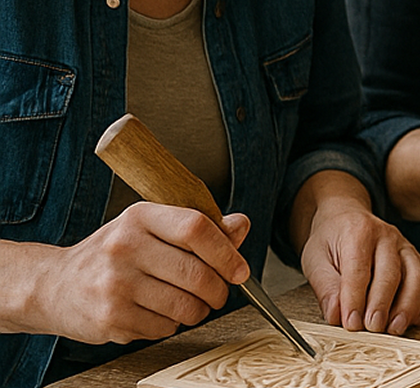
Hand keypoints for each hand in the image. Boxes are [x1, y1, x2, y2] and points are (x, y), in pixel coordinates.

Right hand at [9, 203, 248, 343]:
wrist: (53, 285)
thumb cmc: (113, 254)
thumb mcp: (151, 228)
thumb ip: (198, 227)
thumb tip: (240, 225)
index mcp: (139, 217)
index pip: (196, 228)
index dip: (227, 252)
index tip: (240, 270)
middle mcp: (124, 248)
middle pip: (197, 274)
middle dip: (218, 291)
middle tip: (217, 294)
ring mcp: (114, 285)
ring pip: (185, 307)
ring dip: (197, 311)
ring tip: (186, 304)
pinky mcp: (110, 318)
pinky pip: (164, 328)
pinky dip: (170, 325)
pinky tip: (154, 313)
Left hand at [300, 194, 419, 335]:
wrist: (347, 218)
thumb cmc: (331, 241)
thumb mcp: (315, 259)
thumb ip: (325, 287)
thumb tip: (335, 315)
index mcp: (359, 232)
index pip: (359, 270)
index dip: (355, 300)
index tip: (351, 324)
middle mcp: (388, 237)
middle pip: (392, 274)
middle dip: (383, 305)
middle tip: (373, 329)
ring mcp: (407, 247)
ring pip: (418, 277)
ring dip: (409, 306)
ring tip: (395, 328)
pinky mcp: (418, 259)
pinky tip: (414, 319)